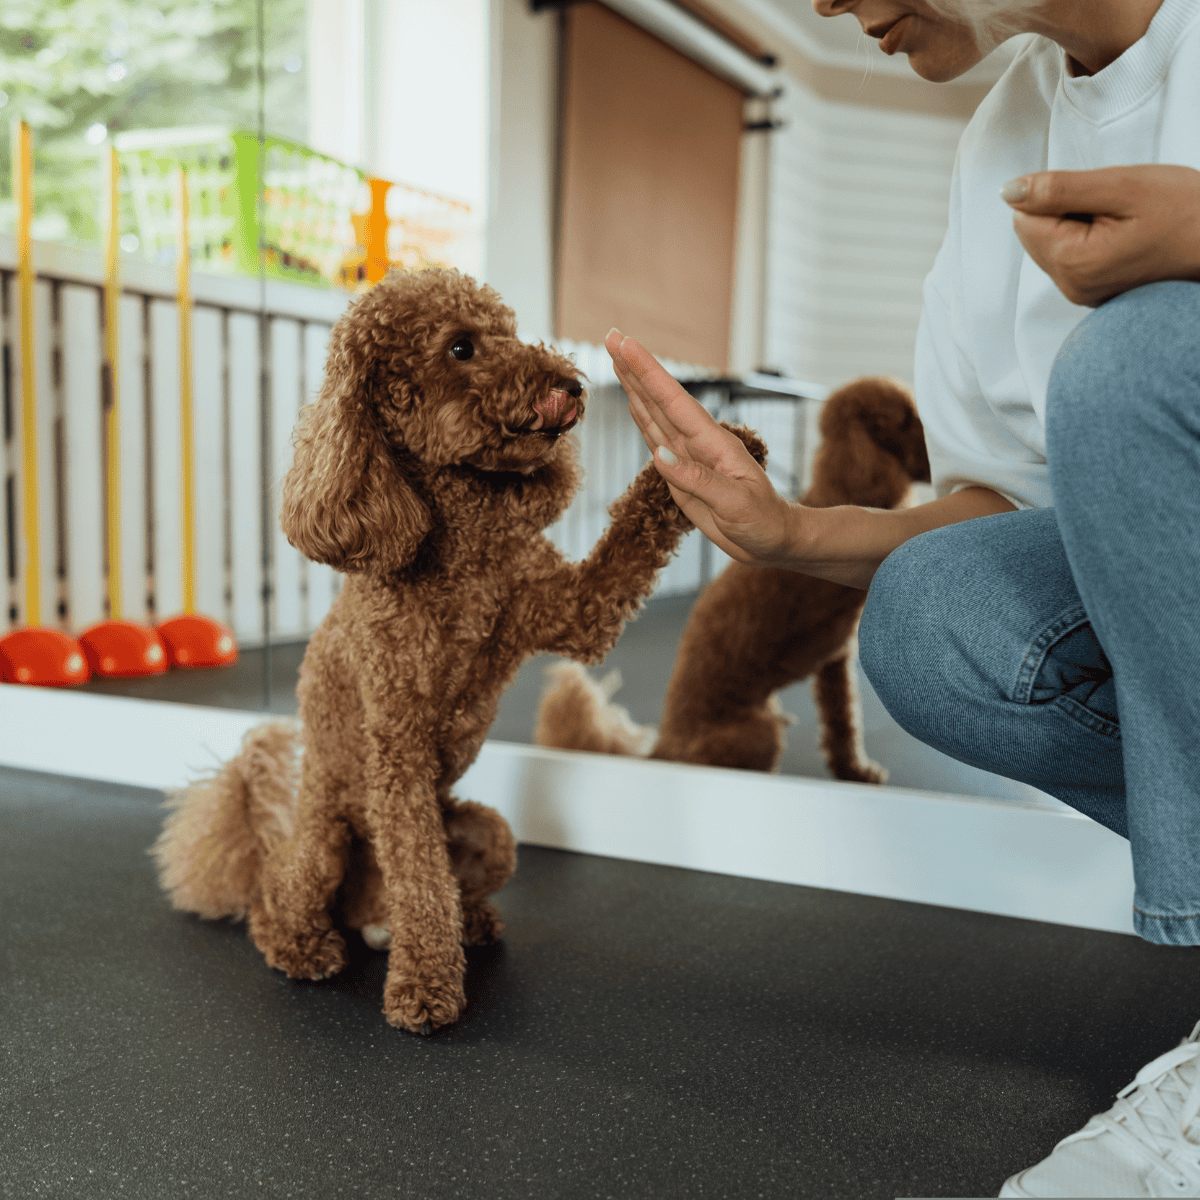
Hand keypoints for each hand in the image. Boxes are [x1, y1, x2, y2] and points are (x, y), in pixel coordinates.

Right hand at [605, 329, 794, 566]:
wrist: (773, 540)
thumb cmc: (763, 522)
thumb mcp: (736, 505)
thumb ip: (699, 480)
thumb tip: (660, 454)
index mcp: (714, 444)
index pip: (675, 402)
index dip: (649, 373)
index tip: (626, 346)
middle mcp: (699, 443)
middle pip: (660, 399)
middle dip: (635, 368)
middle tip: (611, 336)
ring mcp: (689, 456)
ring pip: (655, 414)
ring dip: (634, 387)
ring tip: (616, 359)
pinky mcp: (681, 474)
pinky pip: (656, 439)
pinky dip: (641, 417)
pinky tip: (632, 401)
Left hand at [1003, 164, 1199, 306]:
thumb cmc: (1187, 212)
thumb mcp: (1123, 186)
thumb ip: (1060, 189)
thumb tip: (1009, 191)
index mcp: (1071, 262)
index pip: (1024, 217)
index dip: (1058, 193)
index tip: (1101, 194)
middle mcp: (1071, 286)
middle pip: (1037, 232)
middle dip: (1069, 209)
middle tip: (1118, 206)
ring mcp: (1083, 292)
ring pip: (1056, 241)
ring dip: (1082, 221)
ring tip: (1127, 221)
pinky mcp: (1097, 291)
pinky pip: (1076, 253)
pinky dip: (1094, 236)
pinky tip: (1128, 234)